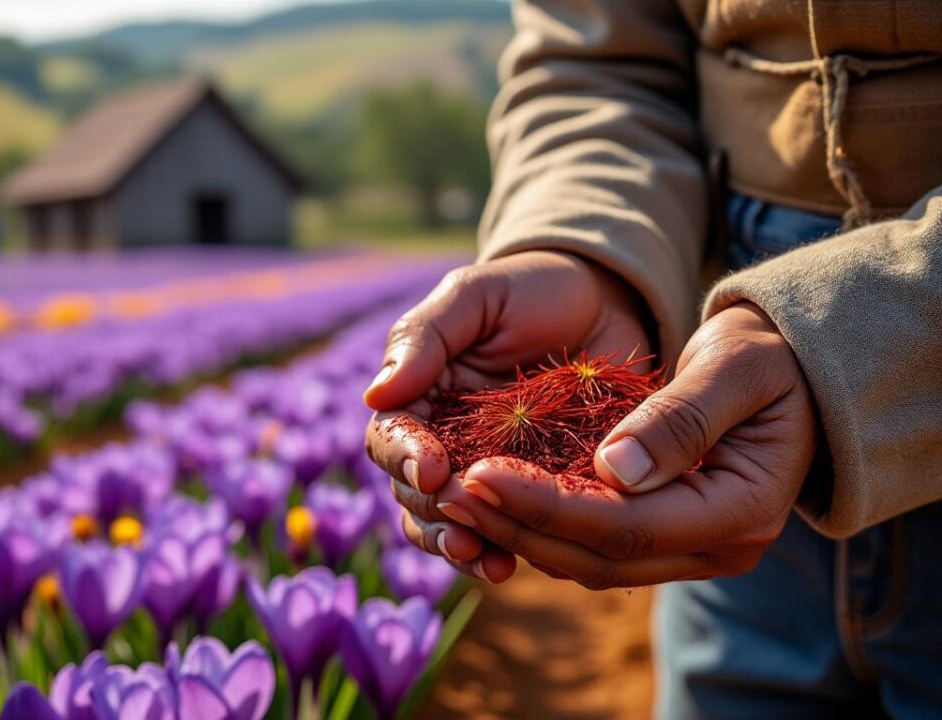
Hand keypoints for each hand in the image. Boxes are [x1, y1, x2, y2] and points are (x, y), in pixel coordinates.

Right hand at [364, 251, 652, 581]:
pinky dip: (502, 551)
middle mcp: (441, 442)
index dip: (405, 458)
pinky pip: (505, 533)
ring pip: (448, 525)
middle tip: (462, 527)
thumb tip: (375, 394)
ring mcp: (485, 473)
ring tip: (485, 560)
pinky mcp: (533, 494)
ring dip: (458, 546)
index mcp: (418, 395)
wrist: (609, 303)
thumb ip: (425, 337)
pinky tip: (515, 564)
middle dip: (433, 515)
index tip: (434, 469)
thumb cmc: (532, 290)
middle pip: (413, 494)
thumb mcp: (476, 296)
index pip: (390, 437)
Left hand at [435, 303, 817, 587]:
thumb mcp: (736, 367)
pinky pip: (591, 546)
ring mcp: (689, 551)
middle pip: (598, 558)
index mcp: (740, 512)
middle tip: (446, 491)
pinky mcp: (663, 538)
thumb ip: (679, 418)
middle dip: (517, 526)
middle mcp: (716, 548)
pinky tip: (489, 496)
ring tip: (452, 495)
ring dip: (517, 532)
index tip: (479, 472)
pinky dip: (538, 525)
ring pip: (587, 562)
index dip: (545, 505)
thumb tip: (611, 471)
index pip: (625, 526)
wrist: (793, 371)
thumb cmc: (769, 357)